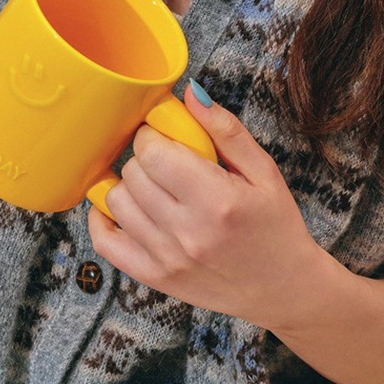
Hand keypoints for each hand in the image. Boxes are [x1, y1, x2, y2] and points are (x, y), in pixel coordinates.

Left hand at [88, 81, 326, 333]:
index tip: (161, 137)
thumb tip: (190, 95)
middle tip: (160, 161)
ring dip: (126, 186)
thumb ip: (226, 132)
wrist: (281, 288)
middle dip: (142, 159)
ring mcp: (167, 258)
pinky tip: (119, 208)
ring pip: (115, 203)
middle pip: (133, 175)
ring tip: (148, 185)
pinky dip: (102, 220)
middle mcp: (188, 232)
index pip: (155, 154)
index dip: (151, 137)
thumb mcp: (264, 173)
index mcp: (219, 200)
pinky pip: (105, 243)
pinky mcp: (153, 278)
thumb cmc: (275, 227)